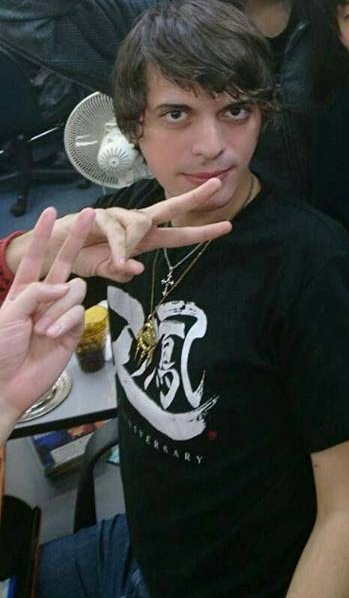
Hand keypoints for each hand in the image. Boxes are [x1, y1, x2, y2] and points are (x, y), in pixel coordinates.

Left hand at [0, 207, 89, 436]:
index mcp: (23, 291)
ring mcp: (60, 313)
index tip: (50, 213)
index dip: (42, 235)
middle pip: (64, 262)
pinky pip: (79, 312)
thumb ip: (36, 292)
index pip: (35, 257)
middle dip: (75, 238)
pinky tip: (51, 335)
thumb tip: (65, 285)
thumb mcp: (9, 313)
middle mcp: (44, 298)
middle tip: (89, 214)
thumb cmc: (1, 348)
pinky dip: (65, 322)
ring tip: (41, 330)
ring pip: (74, 291)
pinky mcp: (73, 330)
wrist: (7, 384)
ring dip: (58, 308)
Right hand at [6, 179, 232, 283]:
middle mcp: (134, 223)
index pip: (177, 234)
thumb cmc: (81, 257)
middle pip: (168, 208)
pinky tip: (115, 258)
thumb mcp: (104, 271)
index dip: (201, 232)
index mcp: (142, 239)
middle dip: (194, 197)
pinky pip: (118, 231)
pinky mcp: (101, 215)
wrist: (52, 252)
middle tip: (216, 184)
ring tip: (112, 260)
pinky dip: (118, 248)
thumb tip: (134, 269)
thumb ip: (119, 272)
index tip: (227, 226)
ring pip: (141, 224)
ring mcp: (118, 216)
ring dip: (131, 246)